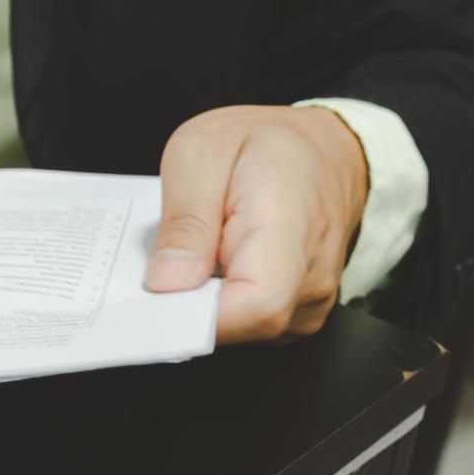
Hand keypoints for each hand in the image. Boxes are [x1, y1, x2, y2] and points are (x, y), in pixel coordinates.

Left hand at [145, 105, 368, 343]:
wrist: (323, 150)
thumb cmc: (266, 144)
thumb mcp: (202, 150)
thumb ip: (186, 219)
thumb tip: (167, 282)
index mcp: (289, 229)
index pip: (255, 306)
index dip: (195, 315)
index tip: (150, 301)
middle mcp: (310, 278)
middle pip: (239, 326)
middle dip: (185, 304)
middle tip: (156, 263)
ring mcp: (307, 301)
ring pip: (237, 329)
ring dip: (200, 299)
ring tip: (193, 250)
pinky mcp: (295, 311)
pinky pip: (245, 323)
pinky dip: (216, 299)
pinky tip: (207, 264)